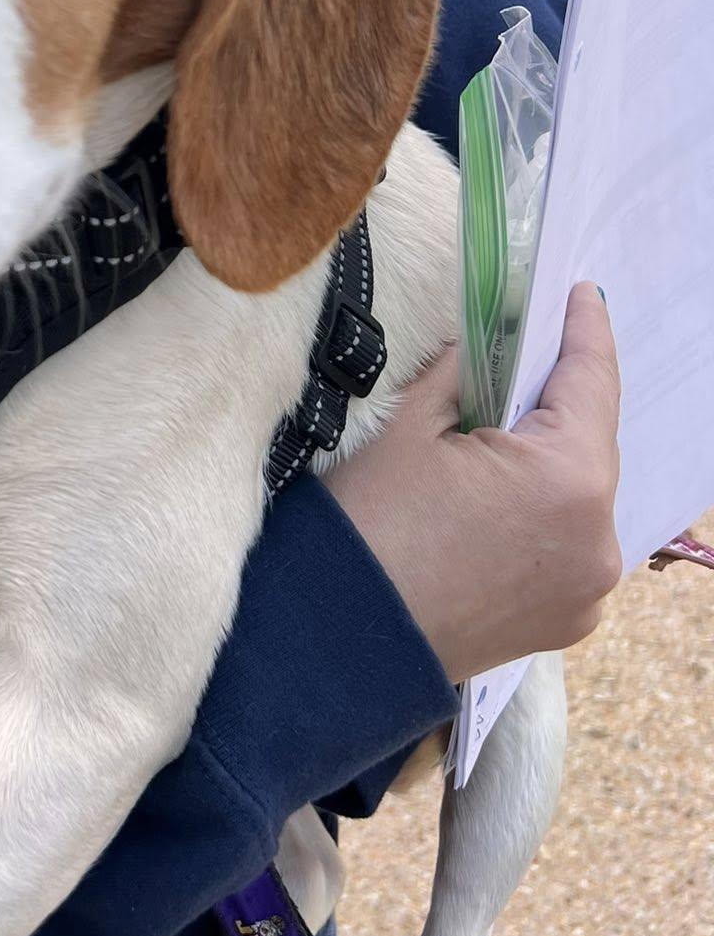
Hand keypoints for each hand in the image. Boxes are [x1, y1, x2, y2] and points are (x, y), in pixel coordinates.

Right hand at [322, 283, 621, 683]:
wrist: (336, 641)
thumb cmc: (368, 527)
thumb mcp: (410, 427)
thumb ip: (464, 375)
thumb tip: (484, 348)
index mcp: (568, 478)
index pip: (592, 380)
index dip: (585, 329)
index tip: (581, 293)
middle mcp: (599, 536)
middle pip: (590, 440)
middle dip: (558, 397)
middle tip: (525, 352)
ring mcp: (589, 586)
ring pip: (580, 493)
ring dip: (550, 458)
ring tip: (503, 429)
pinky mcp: (569, 619)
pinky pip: (569, 541)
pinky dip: (544, 510)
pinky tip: (501, 494)